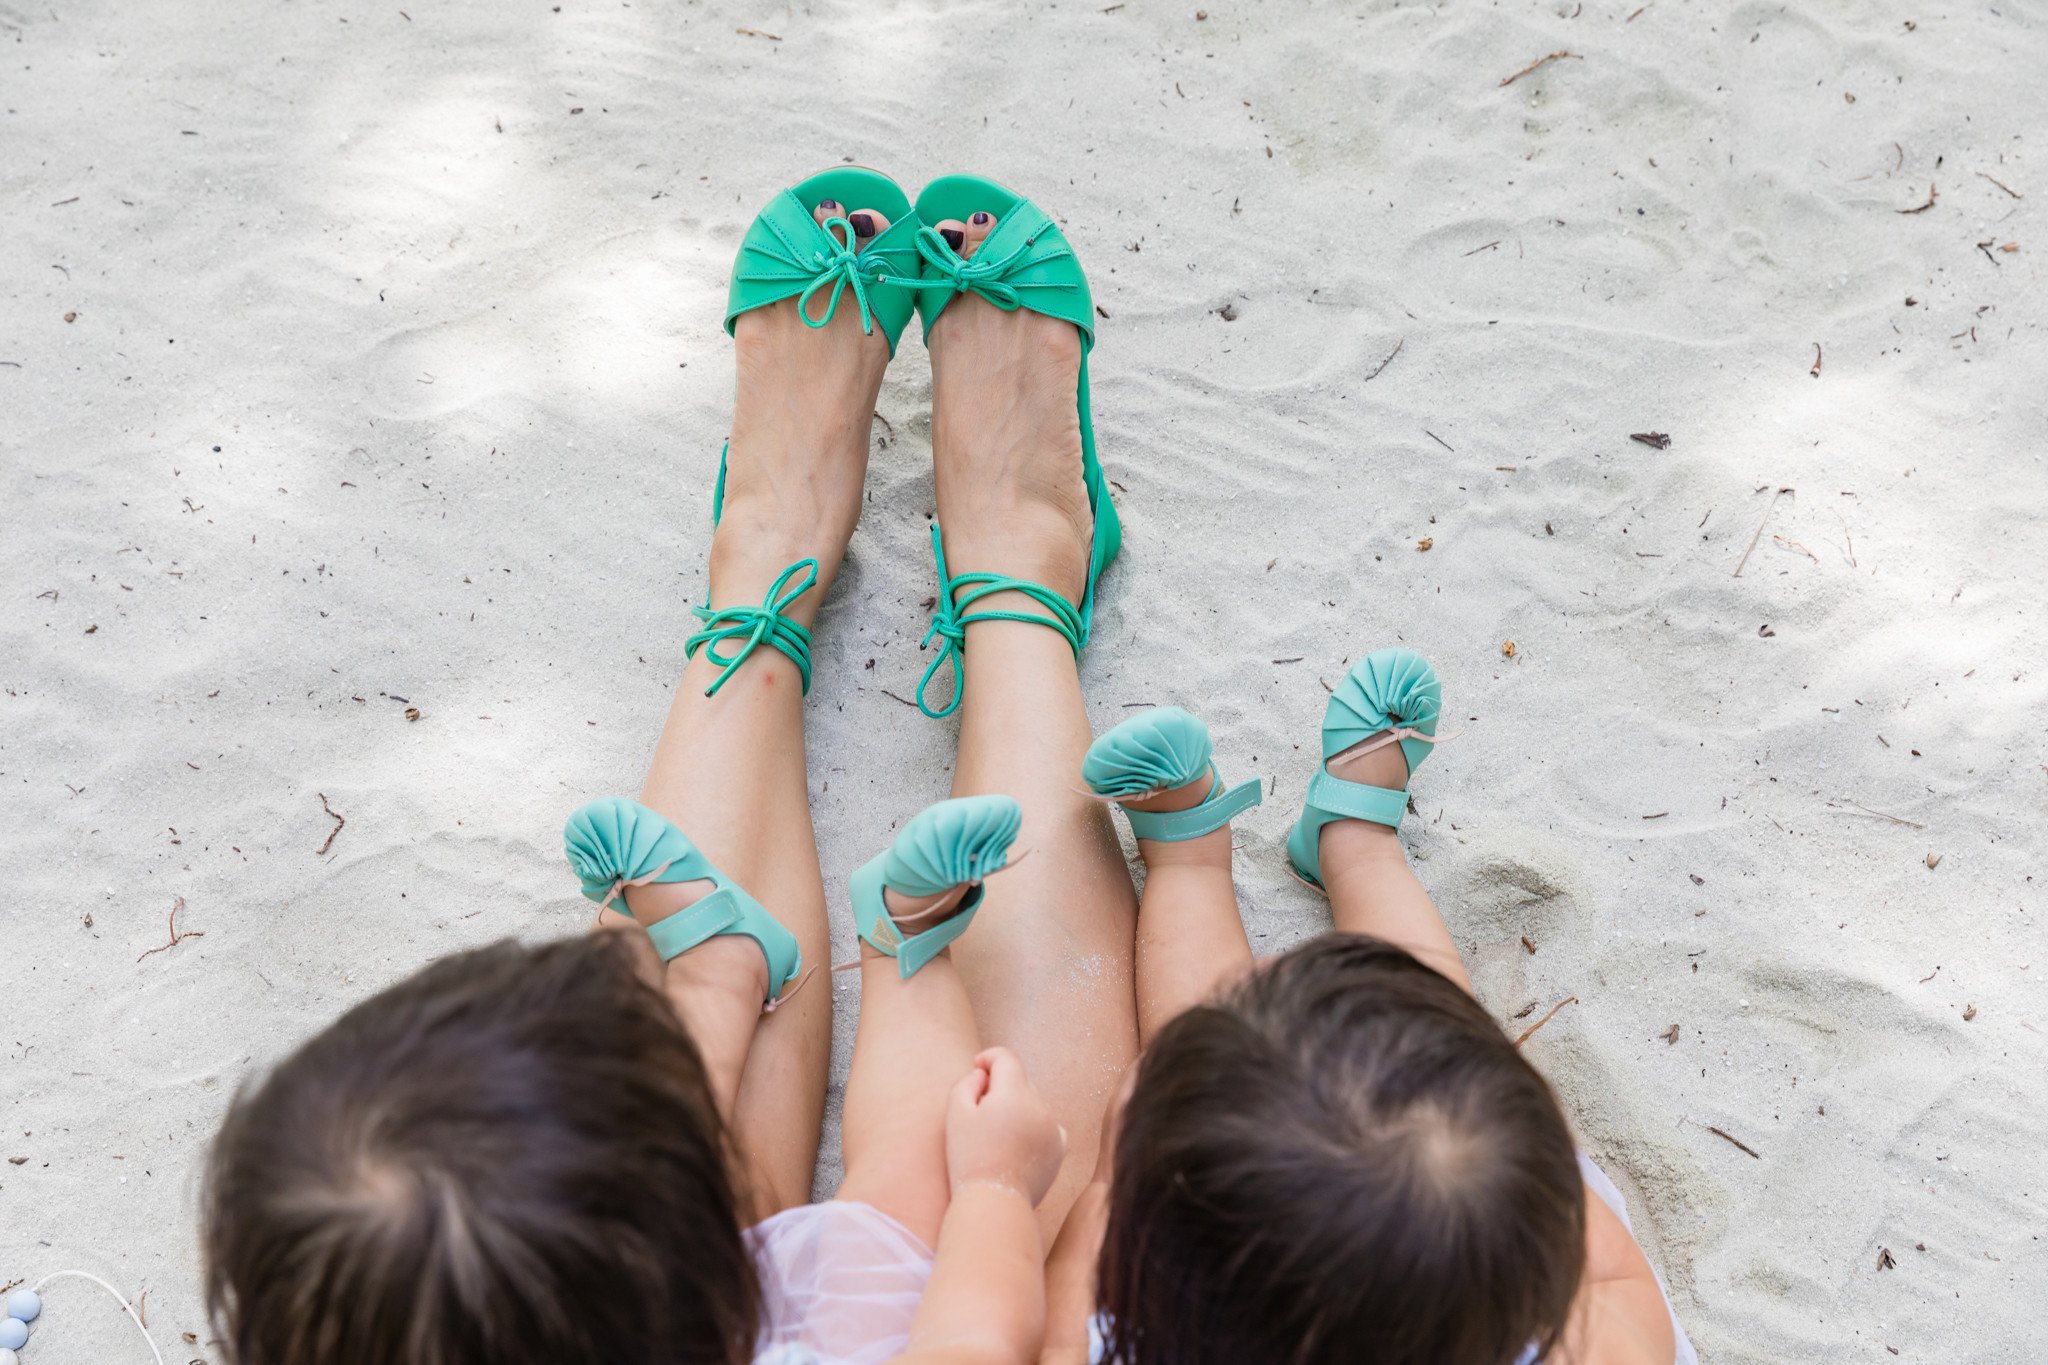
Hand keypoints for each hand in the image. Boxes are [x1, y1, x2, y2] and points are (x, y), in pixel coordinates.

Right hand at [945, 1047, 1065, 1203]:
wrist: (994, 1201)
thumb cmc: (969, 1157)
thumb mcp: (955, 1114)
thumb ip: (967, 1083)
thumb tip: (983, 1074)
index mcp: (1014, 1093)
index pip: (1006, 1058)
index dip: (988, 1058)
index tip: (976, 1068)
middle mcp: (1039, 1105)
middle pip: (1019, 1081)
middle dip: (1000, 1087)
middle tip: (978, 1111)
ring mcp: (1053, 1127)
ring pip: (1032, 1103)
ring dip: (1016, 1107)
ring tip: (995, 1135)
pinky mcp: (1059, 1148)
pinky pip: (1045, 1124)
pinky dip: (1032, 1126)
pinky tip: (1014, 1144)